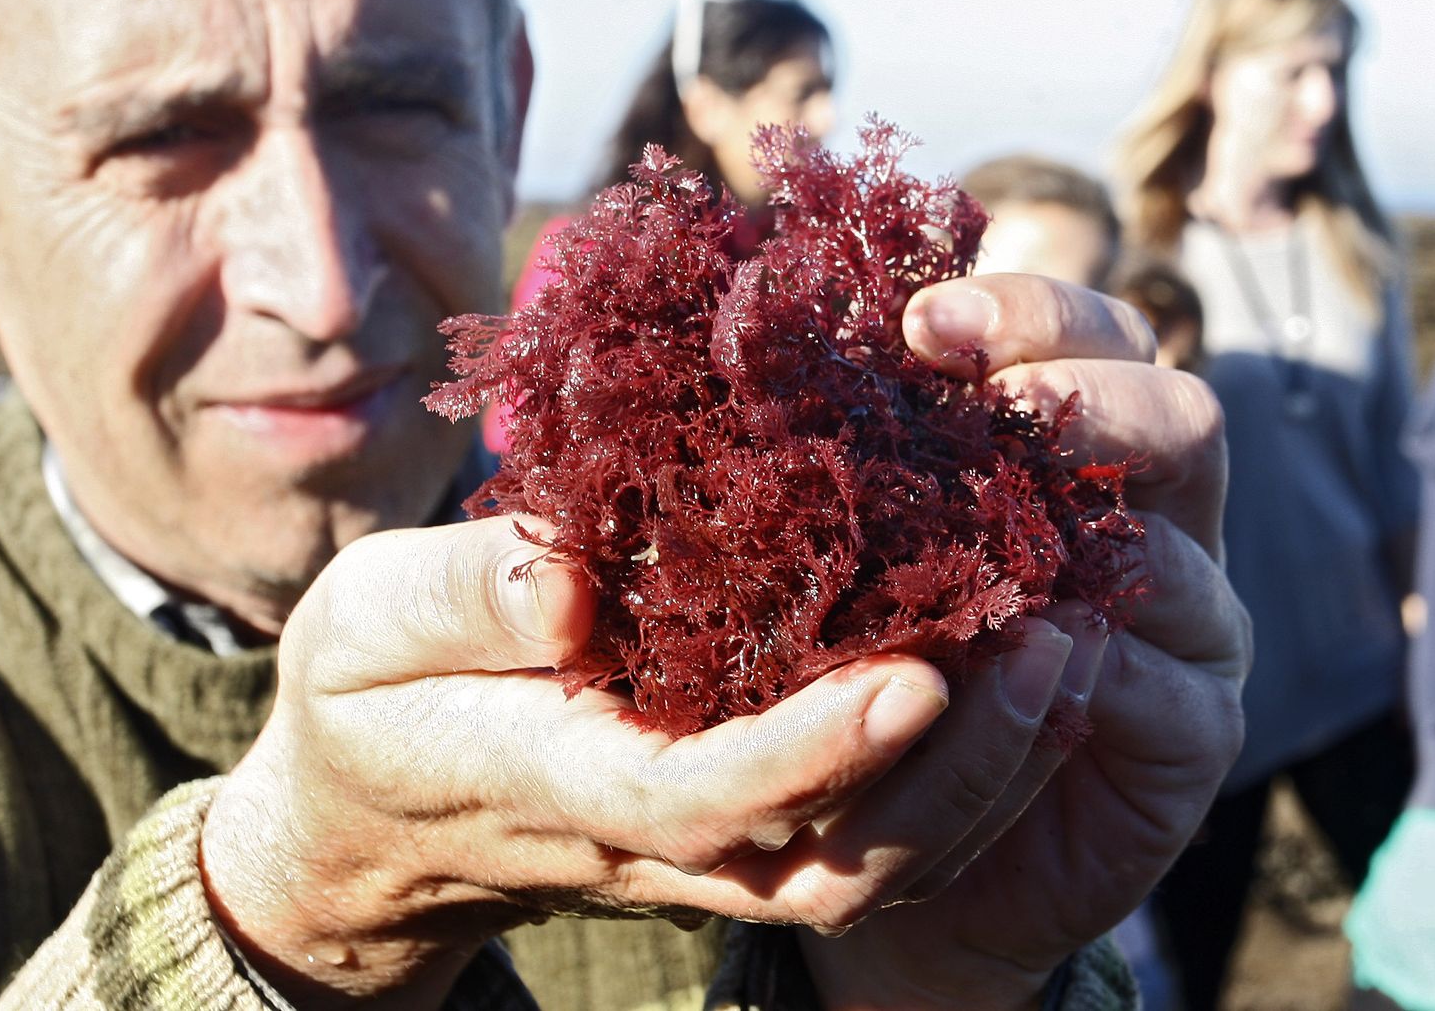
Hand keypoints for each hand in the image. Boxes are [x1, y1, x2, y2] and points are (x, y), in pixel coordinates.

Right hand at [200, 511, 1044, 1006]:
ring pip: (882, 858)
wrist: (375, 816)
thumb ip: (460, 598)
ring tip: (1070, 647)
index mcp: (565, 785)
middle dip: (962, 768)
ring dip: (993, 773)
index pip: (709, 796)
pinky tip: (1025, 673)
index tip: (918, 673)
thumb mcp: (364, 627)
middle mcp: (664, 839)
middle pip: (841, 852)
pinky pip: (879, 830)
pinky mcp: (747, 825)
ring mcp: (716, 847)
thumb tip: (570, 577)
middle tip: (1052, 643)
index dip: (817, 750)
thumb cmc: (367, 703)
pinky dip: (972, 772)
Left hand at [799, 273, 1250, 1009]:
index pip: (1089, 343)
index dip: (1027, 314)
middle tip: (992, 399)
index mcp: (1073, 456)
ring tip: (996, 545)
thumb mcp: (822, 553)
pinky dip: (1098, 676)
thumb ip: (828, 465)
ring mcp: (1190, 631)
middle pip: (1177, 416)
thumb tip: (751, 349)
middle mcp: (1151, 525)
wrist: (875, 845)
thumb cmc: (840, 670)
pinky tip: (1027, 662)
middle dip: (1091, 396)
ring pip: (1179, 559)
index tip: (920, 322)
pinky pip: (1167, 695)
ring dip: (1087, 543)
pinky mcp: (1191, 736)